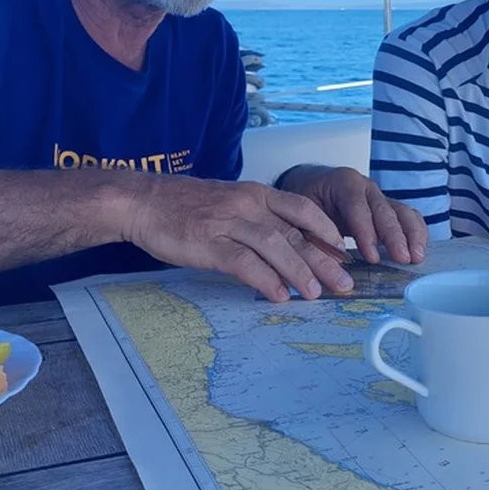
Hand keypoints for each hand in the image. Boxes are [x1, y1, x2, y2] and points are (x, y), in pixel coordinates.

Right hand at [122, 174, 355, 302]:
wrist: (144, 201)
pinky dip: (265, 279)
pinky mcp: (209, 243)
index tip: (345, 252)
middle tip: (344, 283)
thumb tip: (287, 249)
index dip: (327, 230)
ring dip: (299, 271)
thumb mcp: (229, 203)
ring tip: (316, 294)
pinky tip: (279, 295)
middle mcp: (247, 205)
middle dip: (323, 259)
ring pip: (275, 245)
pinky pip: (244, 262)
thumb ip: (257, 221)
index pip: (302, 209)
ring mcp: (228, 223)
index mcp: (256, 194)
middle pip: (295, 232)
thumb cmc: (185, 206)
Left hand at [276, 165, 428, 265]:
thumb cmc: (306, 199)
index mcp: (344, 183)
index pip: (358, 208)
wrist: (311, 184)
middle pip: (385, 210)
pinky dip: (416, 233)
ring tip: (417, 257)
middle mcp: (366, 187)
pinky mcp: (388, 209)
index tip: (372, 257)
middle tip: (403, 258)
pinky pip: (408, 217)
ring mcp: (380, 197)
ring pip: (402, 212)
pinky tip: (419, 250)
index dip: (367, 233)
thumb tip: (330, 263)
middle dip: (395, 236)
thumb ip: (315, 234)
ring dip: (412, 235)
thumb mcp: (302, 214)